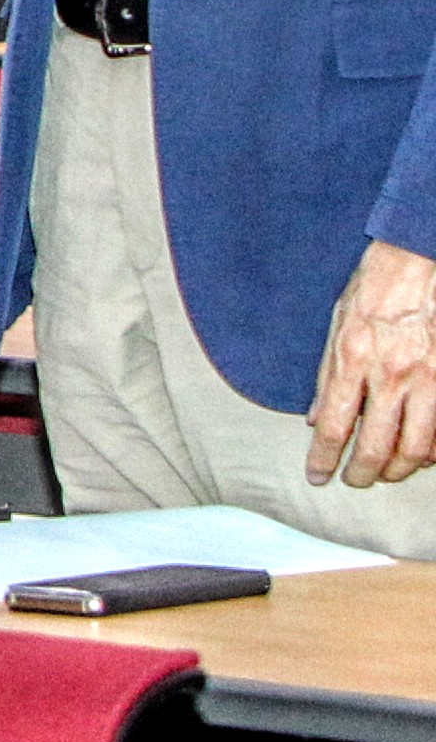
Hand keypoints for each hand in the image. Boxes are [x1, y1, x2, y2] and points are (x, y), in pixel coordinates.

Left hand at [310, 239, 435, 488]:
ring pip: (418, 449)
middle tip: (355, 480)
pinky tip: (420, 453)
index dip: (324, 460)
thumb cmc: (375, 288)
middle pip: (377, 447)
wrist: (420, 260)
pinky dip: (432, 451)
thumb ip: (328, 376)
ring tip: (385, 472)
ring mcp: (429, 380)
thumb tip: (317, 419)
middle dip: (363, 474)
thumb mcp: (337, 325)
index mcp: (354, 360)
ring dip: (399, 469)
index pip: (335, 427)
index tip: (318, 476)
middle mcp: (392, 375)